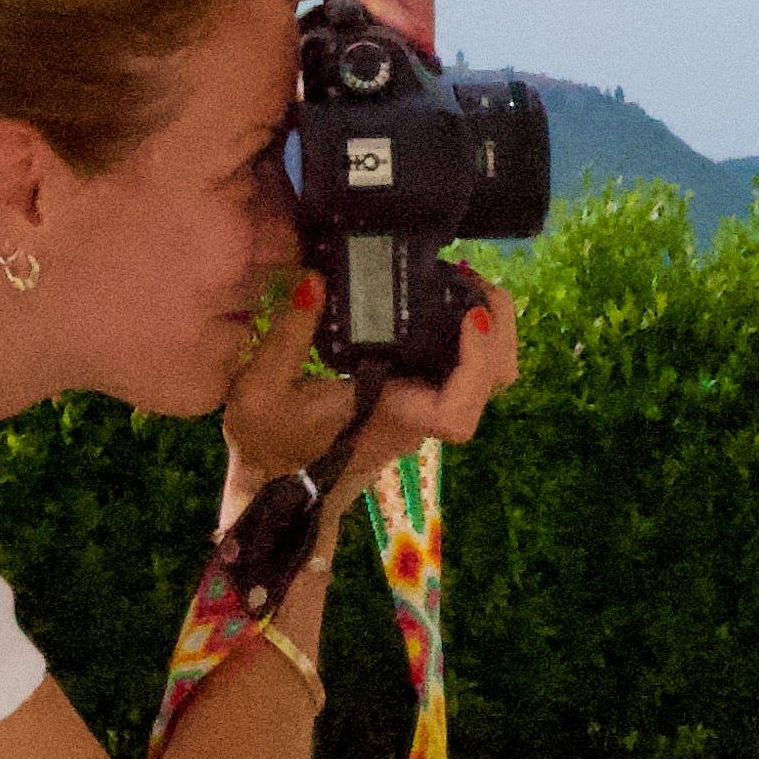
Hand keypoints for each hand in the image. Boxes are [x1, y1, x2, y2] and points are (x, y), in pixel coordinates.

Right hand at [220, 275, 519, 495]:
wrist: (277, 478)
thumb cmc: (266, 443)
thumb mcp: (258, 390)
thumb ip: (286, 336)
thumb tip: (314, 281)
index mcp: (389, 418)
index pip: (457, 413)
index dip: (476, 366)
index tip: (469, 317)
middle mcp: (420, 417)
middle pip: (493, 386)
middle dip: (499, 331)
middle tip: (472, 280)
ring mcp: (426, 408)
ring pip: (489, 379)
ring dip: (492, 330)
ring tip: (465, 281)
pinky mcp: (422, 396)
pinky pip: (468, 369)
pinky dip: (473, 334)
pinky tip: (448, 297)